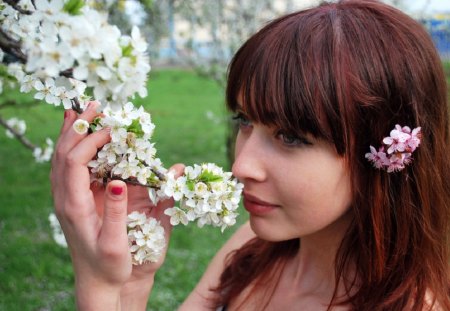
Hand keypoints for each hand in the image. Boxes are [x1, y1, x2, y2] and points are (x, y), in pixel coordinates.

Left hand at [50, 103, 183, 309]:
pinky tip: (79, 136)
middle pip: (63, 153)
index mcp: (74, 206)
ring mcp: (66, 198)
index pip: (75, 162)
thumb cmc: (111, 265)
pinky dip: (72, 145)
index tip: (112, 128)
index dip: (91, 140)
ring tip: (83, 110)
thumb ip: (115, 211)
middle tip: (94, 104)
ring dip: (72, 132)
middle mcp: (65, 199)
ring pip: (61, 157)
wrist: (98, 282)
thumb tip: (118, 179)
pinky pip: (67, 166)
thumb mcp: (116, 243)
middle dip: (78, 126)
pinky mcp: (73, 200)